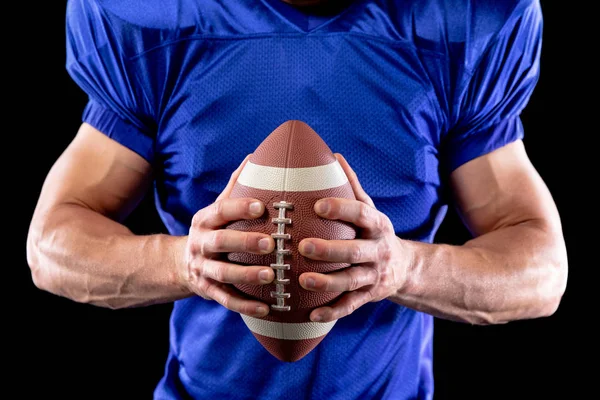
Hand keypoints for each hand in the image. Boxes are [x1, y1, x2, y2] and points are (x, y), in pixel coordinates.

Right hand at [181, 155, 275, 317]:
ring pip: (223, 273)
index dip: (240, 208)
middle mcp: (201, 243)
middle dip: (245, 241)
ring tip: (272, 276)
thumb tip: (256, 157)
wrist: (182, 262)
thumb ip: (236, 187)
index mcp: (205, 220)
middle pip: (221, 242)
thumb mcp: (218, 209)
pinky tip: (267, 307)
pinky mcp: (208, 290)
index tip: (262, 206)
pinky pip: (226, 299)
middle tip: (271, 242)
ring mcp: (202, 268)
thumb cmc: (213, 229)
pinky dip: (245, 305)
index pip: (221, 210)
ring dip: (247, 275)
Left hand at [298, 154, 409, 321]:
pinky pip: (350, 306)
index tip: (318, 206)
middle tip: (303, 245)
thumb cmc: (373, 232)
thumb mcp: (369, 209)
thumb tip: (333, 155)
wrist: (404, 268)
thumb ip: (351, 185)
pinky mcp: (369, 296)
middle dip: (330, 249)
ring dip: (328, 283)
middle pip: (355, 251)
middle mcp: (378, 250)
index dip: (341, 209)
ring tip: (304, 281)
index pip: (361, 214)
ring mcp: (374, 276)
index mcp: (377, 225)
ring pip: (352, 281)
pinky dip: (332, 312)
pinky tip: (312, 315)